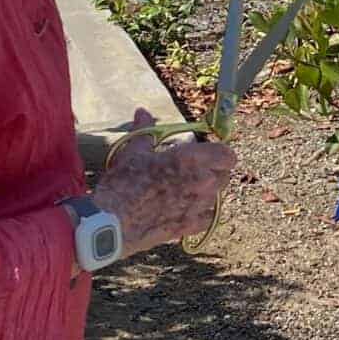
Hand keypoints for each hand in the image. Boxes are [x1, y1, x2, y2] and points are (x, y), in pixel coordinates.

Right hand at [92, 119, 237, 253]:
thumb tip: (142, 112)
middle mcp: (202, 183)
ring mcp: (198, 208)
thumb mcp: (133, 152)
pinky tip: (185, 210)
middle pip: (224, 176)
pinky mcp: (189, 228)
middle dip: (214, 172)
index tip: (206, 153)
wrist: (110, 222)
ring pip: (216, 197)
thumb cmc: (122, 182)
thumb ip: (144, 131)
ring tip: (185, 190)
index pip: (227, 155)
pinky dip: (200, 214)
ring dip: (207, 192)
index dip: (219, 153)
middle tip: (193, 170)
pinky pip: (207, 219)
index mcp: (192, 160)